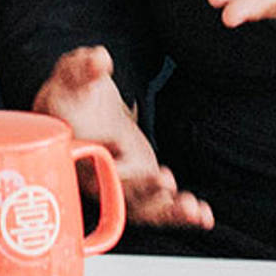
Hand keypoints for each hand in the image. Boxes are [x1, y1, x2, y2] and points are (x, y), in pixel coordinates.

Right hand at [33, 45, 212, 232]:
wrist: (78, 109)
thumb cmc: (72, 93)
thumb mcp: (72, 73)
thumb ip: (84, 67)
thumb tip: (100, 59)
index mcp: (77, 152)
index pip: (88, 165)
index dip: (104, 163)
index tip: (115, 149)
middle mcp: (97, 177)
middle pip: (119, 194)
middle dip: (144, 191)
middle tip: (165, 181)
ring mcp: (121, 185)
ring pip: (143, 208)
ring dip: (169, 211)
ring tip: (193, 209)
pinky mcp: (140, 185)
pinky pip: (158, 207)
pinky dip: (179, 213)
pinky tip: (204, 216)